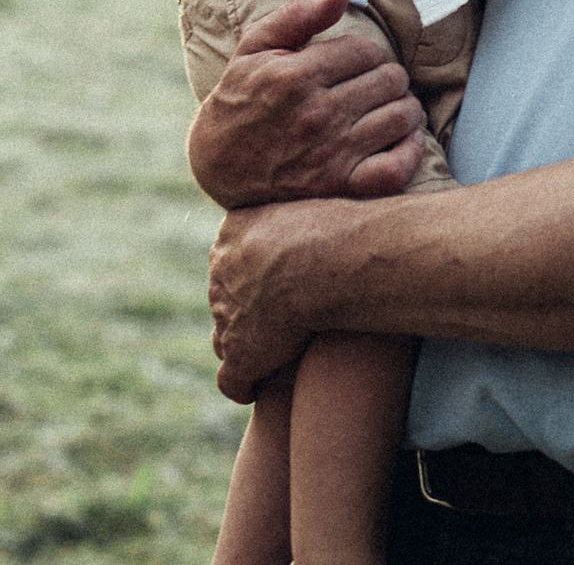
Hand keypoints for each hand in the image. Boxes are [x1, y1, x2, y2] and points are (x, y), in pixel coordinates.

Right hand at [186, 0, 425, 207]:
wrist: (218, 164)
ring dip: (403, 109)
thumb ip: (299, 14)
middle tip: (372, 87)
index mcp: (297, 76)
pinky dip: (409, 151)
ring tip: (386, 109)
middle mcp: (317, 115)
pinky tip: (399, 139)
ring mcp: (332, 154)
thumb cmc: (241, 98)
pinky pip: (397, 167)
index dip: (365, 54)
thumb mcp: (255, 47)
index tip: (353, 65)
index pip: (367, 51)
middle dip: (386, 78)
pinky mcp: (341, 187)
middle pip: (390, 80)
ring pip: (402, 117)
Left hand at [208, 201, 328, 401]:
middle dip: (244, 307)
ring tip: (273, 353)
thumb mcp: (315, 201)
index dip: (257, 273)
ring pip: (226, 336)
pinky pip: (232, 380)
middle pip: (225, 296)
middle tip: (278, 317)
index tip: (281, 281)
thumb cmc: (334, 226)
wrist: (322, 261)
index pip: (234, 258)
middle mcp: (221, 275)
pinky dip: (244, 384)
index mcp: (233, 234)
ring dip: (246, 345)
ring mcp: (227, 317)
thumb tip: (353, 187)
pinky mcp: (241, 356)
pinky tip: (259, 386)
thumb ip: (312, 206)